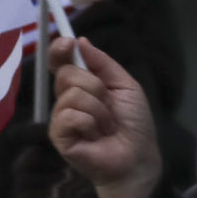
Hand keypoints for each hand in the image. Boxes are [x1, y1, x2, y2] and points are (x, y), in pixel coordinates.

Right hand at [47, 37, 161, 197]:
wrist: (137, 157)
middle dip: (95, 86)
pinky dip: (90, 123)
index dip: (60, 49)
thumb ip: (102, 63)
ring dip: (98, 109)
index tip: (67, 42)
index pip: (61, 61)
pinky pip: (69, 116)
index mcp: (82, 84)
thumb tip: (80, 40)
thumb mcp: (125, 86)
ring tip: (106, 126)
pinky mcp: (59, 136)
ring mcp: (61, 118)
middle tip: (108, 105)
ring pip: (71, 94)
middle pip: (67, 73)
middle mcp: (67, 98)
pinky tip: (96, 136)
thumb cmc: (133, 123)